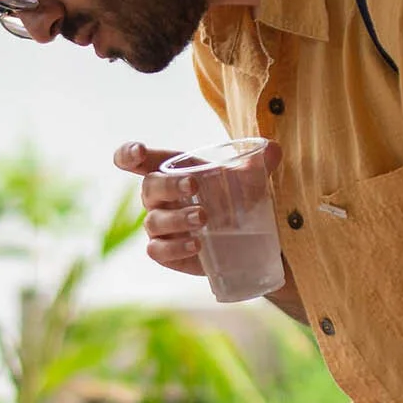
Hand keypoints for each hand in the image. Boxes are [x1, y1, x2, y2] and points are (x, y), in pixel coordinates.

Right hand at [115, 140, 284, 279]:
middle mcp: (158, 197)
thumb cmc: (236, 198)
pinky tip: (196, 245)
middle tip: (193, 185)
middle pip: (149, 187)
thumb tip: (274, 150)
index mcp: (170, 170)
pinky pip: (159, 251)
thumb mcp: (247, 179)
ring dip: (177, 218)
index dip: (128, 154)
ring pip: (153, 221)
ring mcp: (159, 226)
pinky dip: (175, 247)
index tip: (138, 153)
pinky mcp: (166, 252)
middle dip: (169, 185)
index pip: (136, 159)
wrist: (247, 239)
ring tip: (204, 218)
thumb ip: (259, 163)